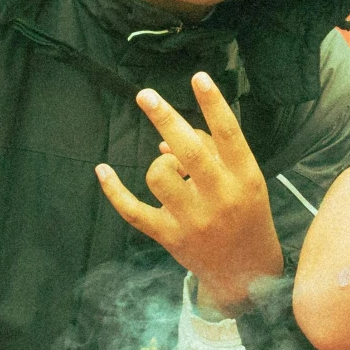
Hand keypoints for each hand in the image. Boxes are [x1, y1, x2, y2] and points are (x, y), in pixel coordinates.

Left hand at [96, 72, 283, 316]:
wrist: (247, 271)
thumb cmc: (247, 214)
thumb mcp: (246, 181)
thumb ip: (215, 156)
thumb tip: (167, 141)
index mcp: (246, 177)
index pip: (229, 134)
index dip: (213, 104)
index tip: (198, 77)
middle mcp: (220, 196)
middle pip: (189, 151)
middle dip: (165, 120)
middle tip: (145, 95)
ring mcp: (193, 219)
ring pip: (160, 176)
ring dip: (159, 164)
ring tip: (170, 169)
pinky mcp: (169, 236)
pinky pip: (133, 210)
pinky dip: (114, 190)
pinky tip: (102, 169)